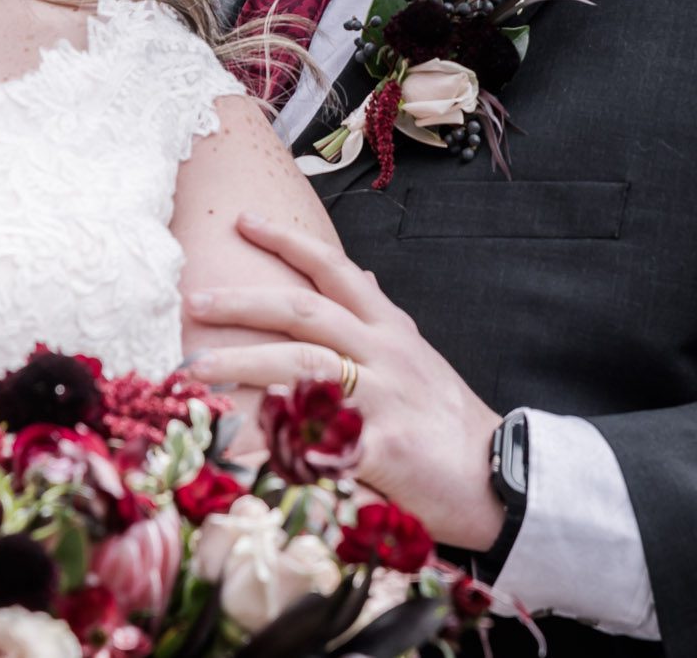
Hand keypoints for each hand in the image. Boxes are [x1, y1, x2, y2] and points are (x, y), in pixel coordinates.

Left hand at [184, 212, 507, 551]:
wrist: (502, 478)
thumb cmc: (449, 421)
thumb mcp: (419, 355)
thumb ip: (382, 317)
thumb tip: (359, 273)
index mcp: (390, 329)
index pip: (334, 270)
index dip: (288, 241)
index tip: (243, 220)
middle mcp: (384, 352)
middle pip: (305, 311)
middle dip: (245, 302)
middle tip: (195, 297)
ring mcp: (384, 396)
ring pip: (302, 364)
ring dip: (243, 362)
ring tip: (195, 367)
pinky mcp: (384, 446)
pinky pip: (318, 440)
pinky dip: (275, 442)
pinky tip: (233, 445)